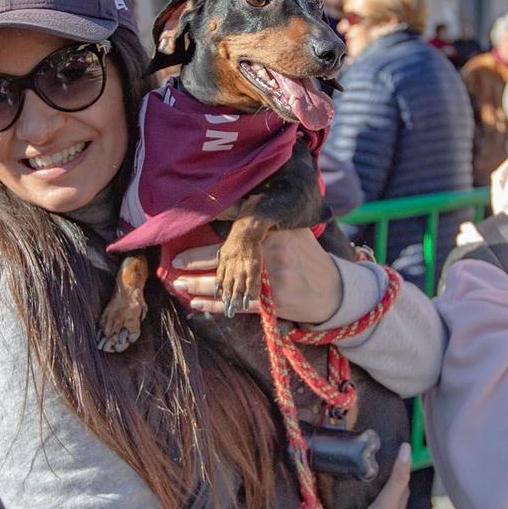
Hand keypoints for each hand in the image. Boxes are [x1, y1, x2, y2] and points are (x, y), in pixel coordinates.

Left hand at [171, 229, 343, 323]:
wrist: (334, 291)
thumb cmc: (308, 258)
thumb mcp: (294, 230)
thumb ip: (269, 219)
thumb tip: (236, 203)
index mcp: (274, 234)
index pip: (236, 234)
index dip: (210, 238)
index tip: (189, 239)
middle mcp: (270, 255)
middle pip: (225, 258)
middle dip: (196, 261)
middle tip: (174, 262)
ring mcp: (269, 281)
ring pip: (226, 283)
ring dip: (198, 285)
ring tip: (178, 284)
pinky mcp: (270, 304)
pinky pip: (234, 304)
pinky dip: (213, 305)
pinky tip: (195, 304)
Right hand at [350, 443, 412, 508]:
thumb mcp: (387, 501)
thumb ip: (397, 478)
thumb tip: (407, 448)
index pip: (402, 491)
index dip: (401, 475)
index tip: (396, 460)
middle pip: (390, 502)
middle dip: (387, 488)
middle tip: (375, 471)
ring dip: (370, 502)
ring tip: (358, 489)